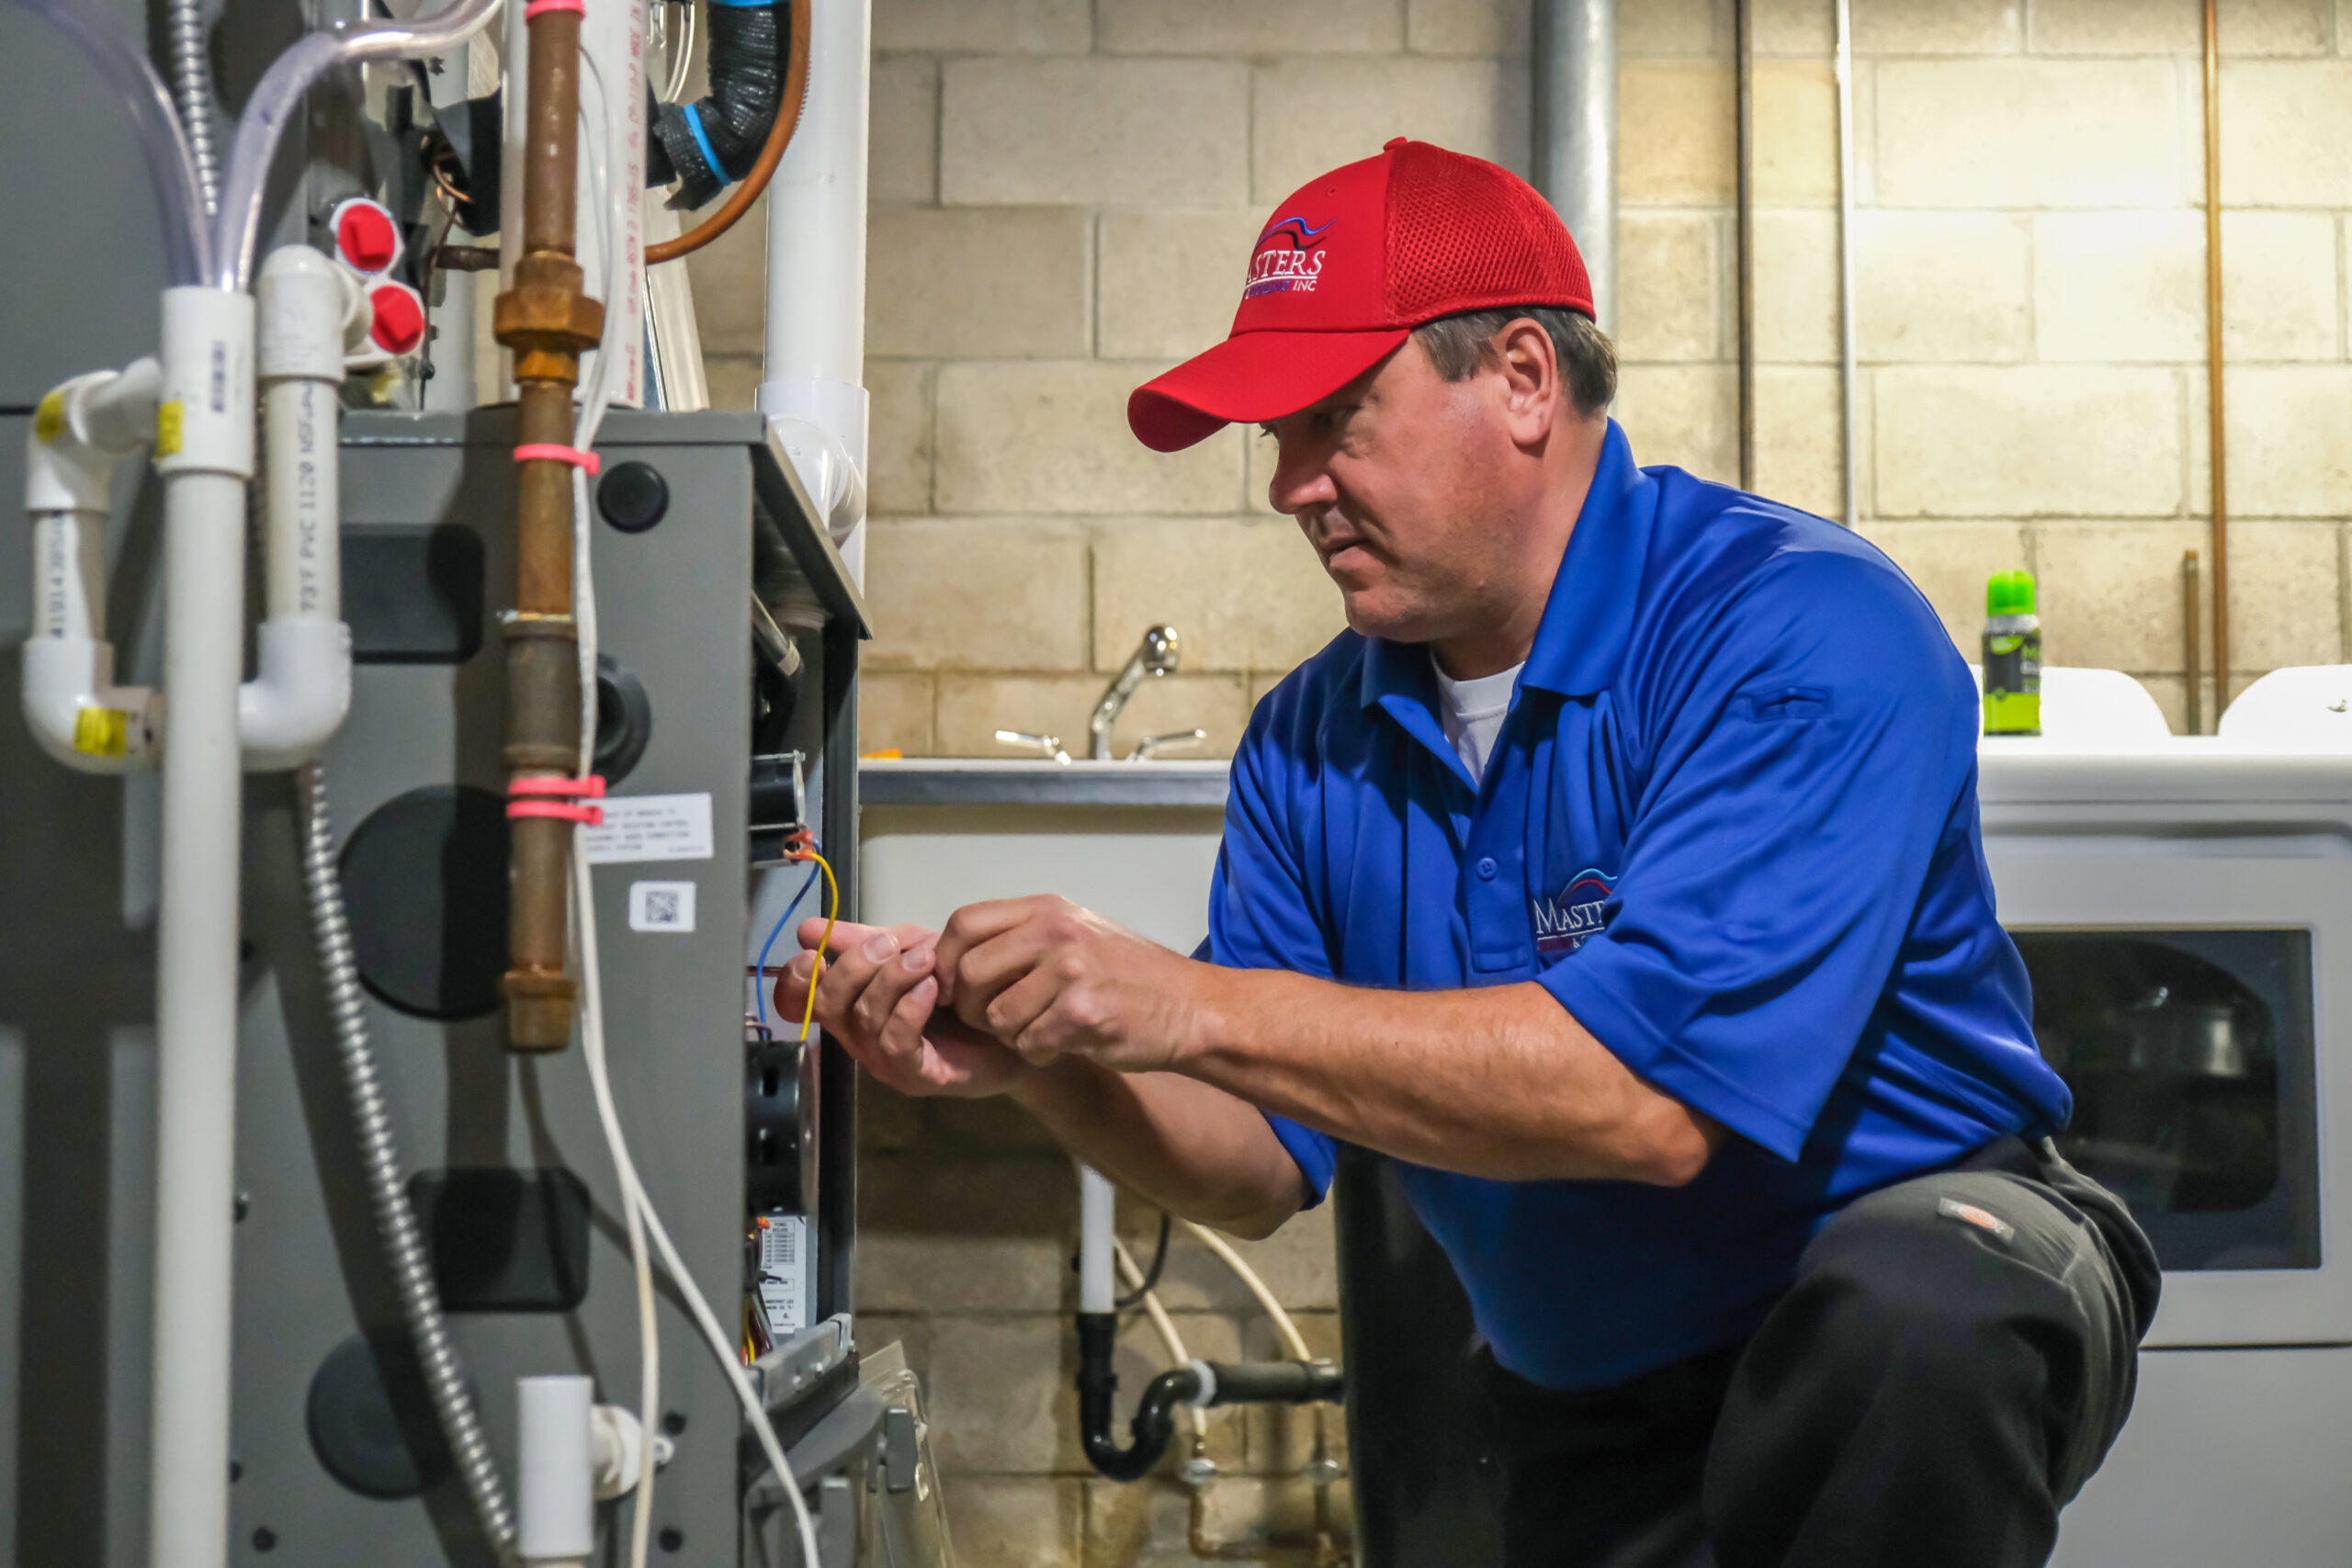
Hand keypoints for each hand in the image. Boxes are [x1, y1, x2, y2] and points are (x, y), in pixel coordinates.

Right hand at [778, 917, 1033, 1098]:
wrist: (1015, 1022)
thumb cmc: (959, 990)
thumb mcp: (913, 950)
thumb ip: (868, 939)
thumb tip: (810, 927)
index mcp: (850, 1005)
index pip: (799, 1001)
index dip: (798, 977)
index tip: (817, 951)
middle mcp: (858, 1036)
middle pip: (829, 1005)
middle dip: (853, 967)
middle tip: (888, 945)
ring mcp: (884, 1060)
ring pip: (865, 1019)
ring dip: (891, 981)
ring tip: (925, 959)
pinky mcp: (916, 1075)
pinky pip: (897, 1042)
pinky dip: (910, 1008)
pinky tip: (932, 987)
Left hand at [932, 895, 1210, 1072]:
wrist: (1191, 1008)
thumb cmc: (1129, 978)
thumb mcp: (1076, 935)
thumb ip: (1022, 940)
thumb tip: (953, 961)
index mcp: (1047, 910)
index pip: (963, 923)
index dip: (945, 962)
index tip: (956, 989)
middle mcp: (1055, 931)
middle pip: (967, 972)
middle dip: (971, 1008)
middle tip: (998, 1022)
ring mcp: (1070, 970)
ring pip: (995, 1016)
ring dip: (1010, 1036)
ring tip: (1042, 1031)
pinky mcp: (1083, 1012)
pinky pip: (1028, 1043)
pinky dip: (1039, 1053)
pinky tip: (1064, 1045)